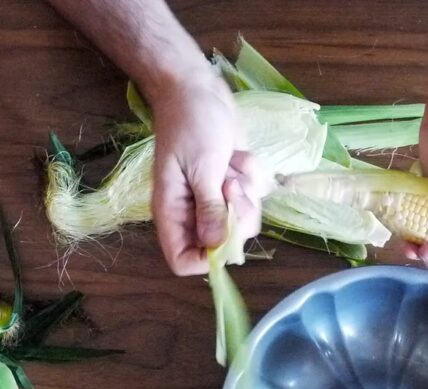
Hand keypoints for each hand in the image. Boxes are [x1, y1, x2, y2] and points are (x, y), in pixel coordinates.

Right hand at [149, 72, 263, 274]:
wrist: (196, 88)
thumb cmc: (190, 123)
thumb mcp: (201, 166)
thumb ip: (209, 208)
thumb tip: (216, 247)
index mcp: (172, 213)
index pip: (183, 260)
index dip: (207, 258)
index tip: (226, 233)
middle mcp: (192, 213)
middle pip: (222, 244)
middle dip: (236, 215)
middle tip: (232, 184)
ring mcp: (215, 200)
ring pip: (244, 220)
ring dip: (247, 191)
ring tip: (232, 162)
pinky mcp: (233, 185)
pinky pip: (254, 197)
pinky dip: (252, 175)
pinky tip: (236, 154)